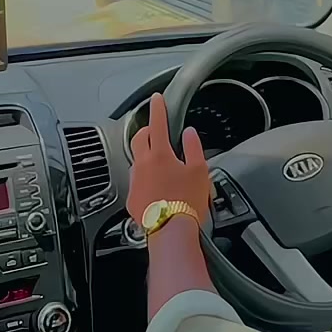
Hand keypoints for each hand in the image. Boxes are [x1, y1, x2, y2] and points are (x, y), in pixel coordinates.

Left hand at [127, 91, 212, 229]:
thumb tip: (189, 134)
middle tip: (156, 131)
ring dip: (145, 156)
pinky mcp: (132, 199)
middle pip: (139, 138)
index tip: (156, 99)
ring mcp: (135, 182)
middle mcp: (143, 165)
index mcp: (160, 154)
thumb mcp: (200, 171)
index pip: (157, 123)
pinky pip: (136, 182)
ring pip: (136, 160)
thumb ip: (194, 148)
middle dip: (147, 130)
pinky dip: (144, 179)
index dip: (157, 109)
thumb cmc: (188, 202)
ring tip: (160, 164)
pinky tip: (155, 187)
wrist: (171, 232)